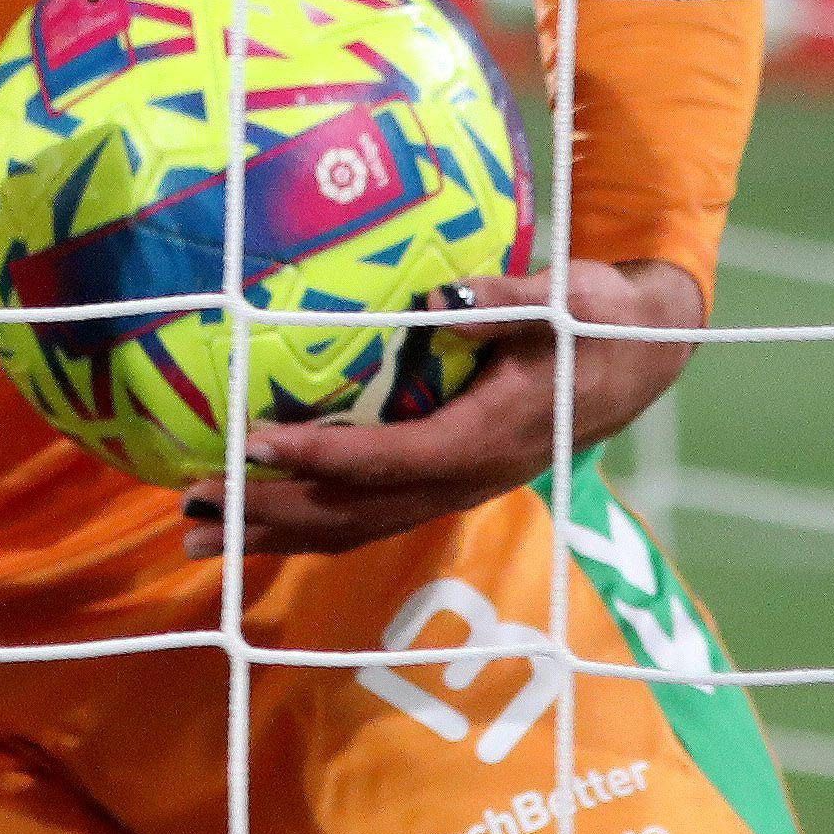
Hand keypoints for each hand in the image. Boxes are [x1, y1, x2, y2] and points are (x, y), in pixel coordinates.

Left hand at [188, 249, 707, 557]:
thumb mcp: (564, 301)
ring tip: (196, 536)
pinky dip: (304, 525)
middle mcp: (463, 480)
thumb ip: (502, 301)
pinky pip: (366, 517)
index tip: (249, 444)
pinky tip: (254, 523)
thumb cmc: (599, 322)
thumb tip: (441, 296)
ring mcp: (454, 490)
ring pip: (353, 528)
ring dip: (272, 535)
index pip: (383, 460)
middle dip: (268, 514)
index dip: (315, 458)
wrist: (642, 359)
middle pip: (351, 514)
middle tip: (191, 505)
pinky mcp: (445, 484)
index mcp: (483, 439)